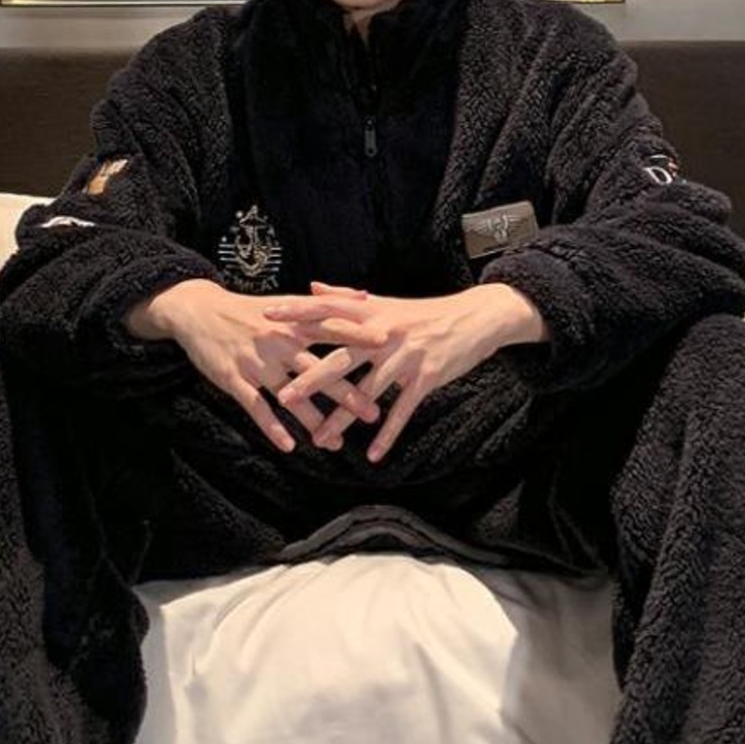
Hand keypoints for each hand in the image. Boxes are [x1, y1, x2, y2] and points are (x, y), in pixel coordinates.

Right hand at [125, 279, 385, 455]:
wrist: (199, 311)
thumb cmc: (249, 309)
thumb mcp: (287, 301)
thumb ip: (327, 301)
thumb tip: (364, 295)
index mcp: (294, 321)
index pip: (332, 328)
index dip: (359, 335)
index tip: (389, 344)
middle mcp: (278, 341)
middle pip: (318, 368)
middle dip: (346, 392)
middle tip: (372, 412)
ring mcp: (257, 362)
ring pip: (290, 394)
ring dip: (313, 419)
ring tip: (335, 442)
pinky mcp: (235, 379)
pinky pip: (256, 407)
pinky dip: (272, 427)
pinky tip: (289, 446)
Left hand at [277, 281, 544, 463]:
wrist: (476, 318)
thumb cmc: (426, 313)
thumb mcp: (386, 303)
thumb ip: (346, 297)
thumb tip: (312, 288)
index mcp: (372, 314)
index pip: (328, 311)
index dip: (298, 312)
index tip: (267, 316)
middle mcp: (385, 334)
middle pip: (342, 357)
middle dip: (312, 379)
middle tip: (284, 398)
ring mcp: (406, 357)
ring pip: (368, 391)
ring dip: (343, 418)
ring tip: (319, 440)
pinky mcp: (426, 378)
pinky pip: (402, 410)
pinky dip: (388, 434)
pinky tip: (373, 455)